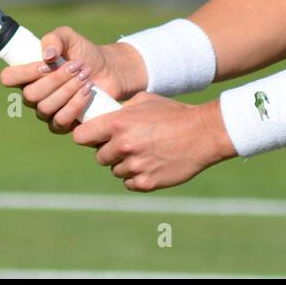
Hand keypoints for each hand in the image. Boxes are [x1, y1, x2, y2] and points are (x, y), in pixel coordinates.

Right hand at [0, 27, 145, 133]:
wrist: (109, 69)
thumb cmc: (83, 52)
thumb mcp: (69, 38)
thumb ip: (54, 39)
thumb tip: (47, 55)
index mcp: (28, 73)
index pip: (8, 78)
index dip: (23, 73)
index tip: (46, 64)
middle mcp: (33, 95)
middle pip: (30, 95)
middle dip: (55, 79)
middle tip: (76, 65)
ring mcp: (46, 111)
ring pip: (45, 108)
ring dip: (67, 90)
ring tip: (85, 75)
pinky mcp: (63, 124)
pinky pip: (60, 121)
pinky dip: (75, 104)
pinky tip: (88, 91)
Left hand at [73, 94, 235, 191]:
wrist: (204, 134)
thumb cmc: (173, 113)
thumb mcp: (144, 101)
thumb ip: (120, 111)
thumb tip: (102, 117)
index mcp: (118, 123)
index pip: (81, 137)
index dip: (87, 137)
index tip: (94, 137)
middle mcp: (123, 146)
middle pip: (99, 156)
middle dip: (109, 151)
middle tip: (126, 145)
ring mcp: (135, 166)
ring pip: (115, 170)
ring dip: (124, 164)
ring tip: (144, 153)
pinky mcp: (146, 183)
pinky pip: (129, 183)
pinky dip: (136, 177)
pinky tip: (151, 164)